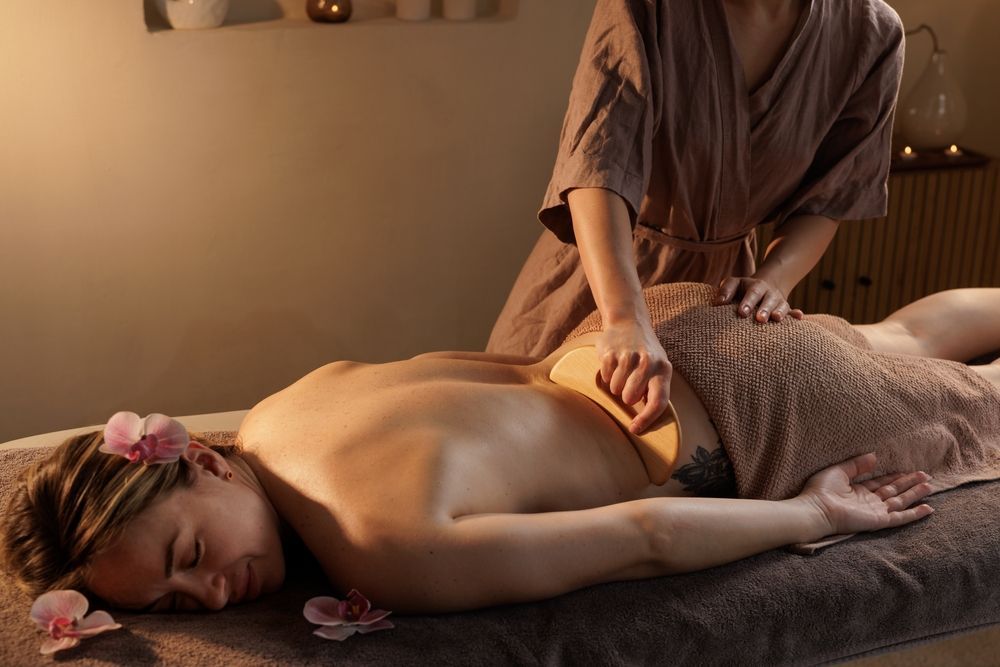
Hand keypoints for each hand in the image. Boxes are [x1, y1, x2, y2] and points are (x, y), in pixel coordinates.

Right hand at [597, 320, 671, 434]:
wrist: (628, 322)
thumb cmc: (644, 353)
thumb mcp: (658, 368)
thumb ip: (656, 390)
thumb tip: (646, 420)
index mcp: (663, 369)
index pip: (658, 402)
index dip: (646, 419)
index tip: (635, 429)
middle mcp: (648, 362)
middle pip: (631, 397)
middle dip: (626, 396)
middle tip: (628, 386)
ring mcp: (628, 356)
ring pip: (615, 388)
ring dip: (615, 385)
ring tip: (622, 372)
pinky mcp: (610, 352)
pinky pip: (605, 377)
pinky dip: (606, 375)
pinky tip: (613, 364)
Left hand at [716, 276, 803, 322]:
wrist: (763, 287)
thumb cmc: (742, 289)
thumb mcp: (734, 283)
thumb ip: (726, 290)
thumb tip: (717, 303)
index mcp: (755, 286)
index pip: (751, 293)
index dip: (747, 302)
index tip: (741, 312)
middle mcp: (768, 293)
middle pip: (767, 300)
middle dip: (764, 309)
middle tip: (759, 319)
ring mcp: (778, 301)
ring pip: (781, 306)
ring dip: (779, 312)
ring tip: (775, 319)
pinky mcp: (785, 309)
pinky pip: (792, 311)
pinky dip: (795, 314)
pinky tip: (799, 317)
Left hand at [798, 453, 933, 535]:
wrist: (817, 509)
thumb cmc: (821, 491)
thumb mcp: (839, 471)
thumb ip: (857, 465)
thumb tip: (874, 456)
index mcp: (858, 491)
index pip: (881, 483)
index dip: (895, 476)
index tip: (908, 470)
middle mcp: (869, 501)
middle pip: (894, 491)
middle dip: (909, 483)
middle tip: (926, 475)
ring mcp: (875, 511)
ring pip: (900, 502)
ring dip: (915, 494)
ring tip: (930, 486)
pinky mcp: (878, 520)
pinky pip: (900, 517)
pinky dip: (915, 514)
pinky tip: (928, 508)